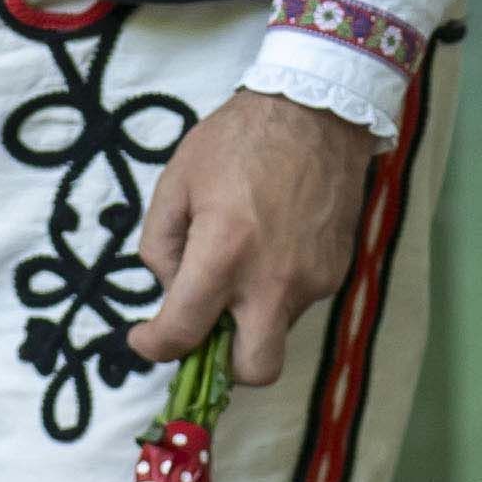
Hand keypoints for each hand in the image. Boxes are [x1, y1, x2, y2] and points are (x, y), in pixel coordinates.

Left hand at [132, 87, 379, 384]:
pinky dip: (275, 290)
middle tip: (205, 331)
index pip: (184, 333)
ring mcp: (312, 281)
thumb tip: (170, 288)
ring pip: (276, 332)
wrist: (318, 111)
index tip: (145, 338)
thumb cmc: (238, 140)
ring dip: (250, 315)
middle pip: (254, 370)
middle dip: (224, 366)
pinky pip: (297, 302)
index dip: (154, 346)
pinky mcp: (336, 272)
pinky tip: (271, 246)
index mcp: (224, 255)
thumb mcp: (177, 182)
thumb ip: (161, 244)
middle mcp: (272, 280)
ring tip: (242, 260)